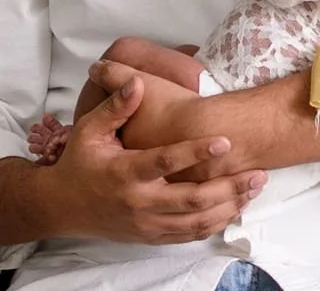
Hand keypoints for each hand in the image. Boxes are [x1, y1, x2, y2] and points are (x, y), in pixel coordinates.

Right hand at [49, 61, 265, 243]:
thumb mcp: (90, 131)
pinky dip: (215, 223)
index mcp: (125, 172)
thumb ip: (115, 108)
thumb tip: (135, 82)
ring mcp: (146, 223)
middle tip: (257, 172)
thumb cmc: (79, 163)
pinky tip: (235, 208)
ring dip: (229, 206)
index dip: (195, 151)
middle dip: (229, 186)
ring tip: (254, 188)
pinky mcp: (151, 236)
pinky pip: (189, 235)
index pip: (165, 161)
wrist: (62, 207)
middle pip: (191, 199)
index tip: (224, 139)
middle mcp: (139, 202)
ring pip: (196, 222)